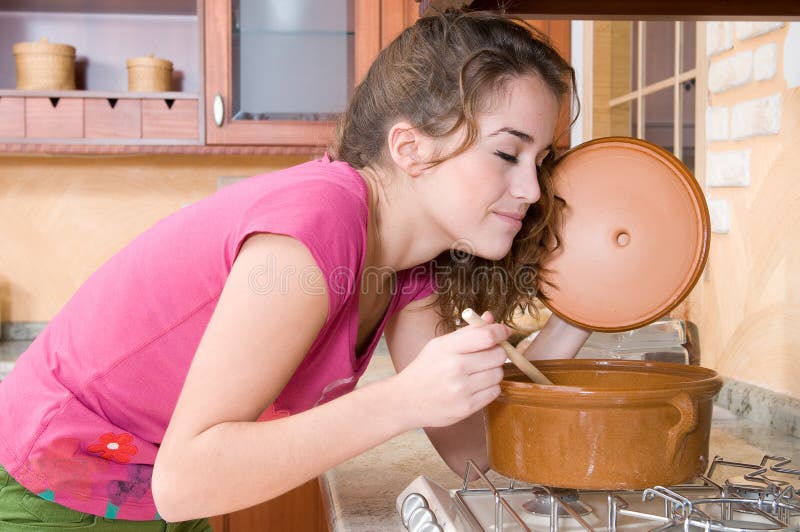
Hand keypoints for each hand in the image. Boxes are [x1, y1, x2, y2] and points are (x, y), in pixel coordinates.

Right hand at [391, 312, 509, 427]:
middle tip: (486, 355)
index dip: (500, 331)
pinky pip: (495, 392)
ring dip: (493, 371)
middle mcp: (455, 368)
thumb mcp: (440, 345)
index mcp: (448, 348)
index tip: (503, 332)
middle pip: (498, 355)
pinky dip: (489, 388)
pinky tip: (475, 386)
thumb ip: (467, 332)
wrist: (405, 400)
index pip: (487, 336)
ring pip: (499, 374)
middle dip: (496, 352)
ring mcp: (461, 390)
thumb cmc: (425, 369)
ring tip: (477, 373)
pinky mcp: (466, 408)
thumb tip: (491, 318)